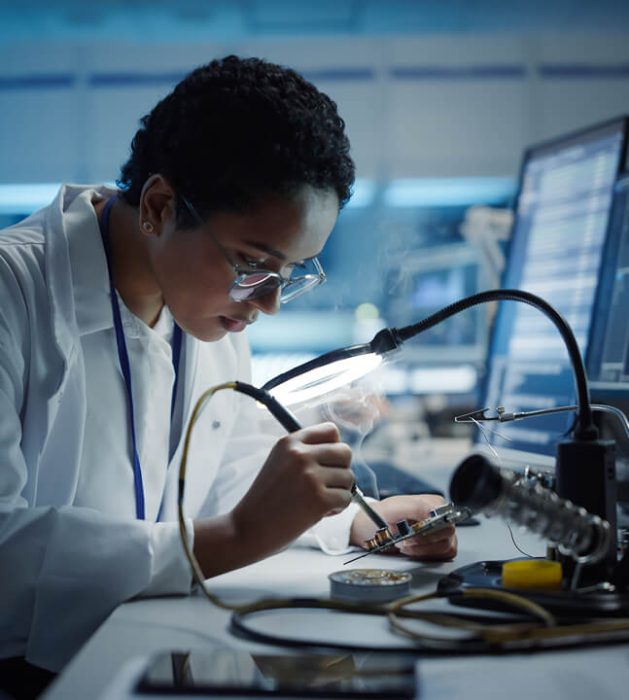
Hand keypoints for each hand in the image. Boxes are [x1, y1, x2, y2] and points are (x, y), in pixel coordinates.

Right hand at [194, 422, 353, 576]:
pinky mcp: (318, 499)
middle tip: (326, 485)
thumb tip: (341, 452)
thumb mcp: (279, 463)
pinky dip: (337, 508)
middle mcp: (300, 455)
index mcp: (289, 442)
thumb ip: (305, 452)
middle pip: (344, 452)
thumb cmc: (266, 500)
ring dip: (339, 492)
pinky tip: (319, 513)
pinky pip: (347, 498)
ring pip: (349, 477)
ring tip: (317, 501)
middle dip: (341, 470)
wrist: (247, 529)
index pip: (330, 430)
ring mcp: (309, 476)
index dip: (334, 447)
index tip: (327, 463)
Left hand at [349, 494, 457, 560]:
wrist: (372, 528)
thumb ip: (414, 507)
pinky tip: (413, 550)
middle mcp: (441, 516)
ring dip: (424, 549)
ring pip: (446, 545)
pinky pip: (444, 555)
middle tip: (406, 541)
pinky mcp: (441, 545)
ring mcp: (442, 531)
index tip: (413, 532)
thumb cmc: (381, 516)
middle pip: (447, 532)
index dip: (431, 526)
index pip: (445, 516)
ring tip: (406, 545)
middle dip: (424, 540)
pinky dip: (427, 555)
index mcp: (433, 502)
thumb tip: (432, 512)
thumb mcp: (392, 508)